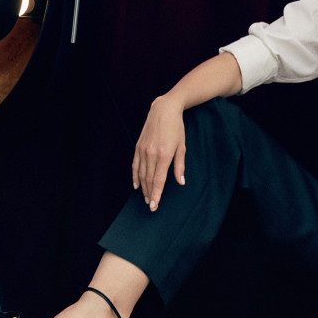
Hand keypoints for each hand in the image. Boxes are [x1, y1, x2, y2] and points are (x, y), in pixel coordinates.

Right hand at [131, 96, 188, 210]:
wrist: (163, 111)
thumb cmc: (176, 129)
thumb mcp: (182, 147)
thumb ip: (179, 166)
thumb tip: (181, 182)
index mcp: (164, 155)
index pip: (158, 180)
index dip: (156, 194)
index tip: (154, 205)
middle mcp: (151, 154)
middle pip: (148, 179)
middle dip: (149, 194)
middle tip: (151, 206)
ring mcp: (142, 150)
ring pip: (141, 174)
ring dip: (143, 187)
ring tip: (146, 198)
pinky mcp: (138, 147)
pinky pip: (135, 165)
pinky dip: (135, 176)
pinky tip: (136, 185)